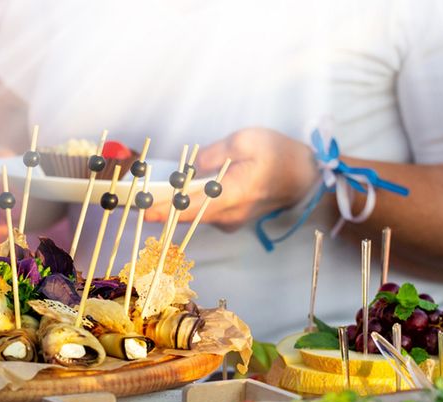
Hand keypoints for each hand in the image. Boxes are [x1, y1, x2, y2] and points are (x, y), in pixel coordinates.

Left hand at [145, 128, 318, 231]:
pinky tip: (181, 196)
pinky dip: (191, 206)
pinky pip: (206, 214)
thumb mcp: (246, 141)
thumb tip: (191, 167)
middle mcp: (229, 215)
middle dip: (164, 211)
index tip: (145, 212)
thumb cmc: (277, 154)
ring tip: (156, 198)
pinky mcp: (232, 220)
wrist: (303, 176)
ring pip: (196, 216)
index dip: (166, 210)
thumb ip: (215, 154)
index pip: (192, 206)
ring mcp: (230, 221)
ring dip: (176, 207)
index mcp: (232, 194)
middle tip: (139, 207)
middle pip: (189, 216)